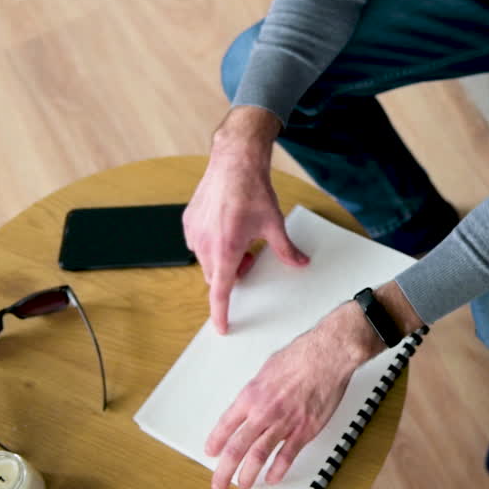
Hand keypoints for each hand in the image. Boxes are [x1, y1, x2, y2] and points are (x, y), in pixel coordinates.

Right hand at [184, 106, 308, 334]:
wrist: (234, 161)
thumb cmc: (252, 191)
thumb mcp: (274, 224)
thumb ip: (286, 250)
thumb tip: (300, 263)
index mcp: (226, 249)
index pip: (221, 291)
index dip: (221, 312)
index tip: (222, 326)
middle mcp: (205, 244)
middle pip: (216, 276)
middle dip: (232, 273)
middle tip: (250, 256)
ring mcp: (194, 232)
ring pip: (206, 260)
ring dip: (222, 258)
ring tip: (240, 237)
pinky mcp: (188, 221)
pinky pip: (198, 243)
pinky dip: (212, 242)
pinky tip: (226, 225)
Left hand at [205, 302, 377, 488]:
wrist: (327, 356)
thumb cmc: (301, 356)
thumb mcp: (267, 368)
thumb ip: (258, 390)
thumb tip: (253, 400)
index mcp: (251, 395)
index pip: (225, 426)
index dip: (215, 442)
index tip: (211, 451)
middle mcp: (263, 412)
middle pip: (236, 448)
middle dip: (224, 470)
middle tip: (219, 482)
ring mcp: (284, 423)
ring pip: (258, 456)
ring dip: (247, 475)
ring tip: (243, 484)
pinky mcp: (304, 430)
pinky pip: (287, 456)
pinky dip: (277, 470)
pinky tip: (272, 477)